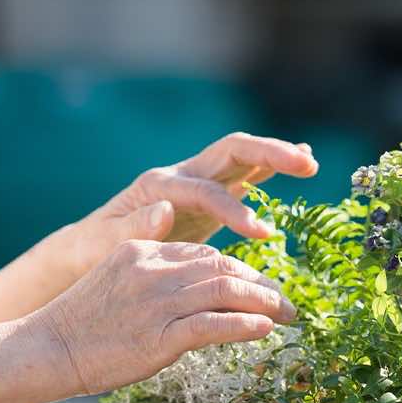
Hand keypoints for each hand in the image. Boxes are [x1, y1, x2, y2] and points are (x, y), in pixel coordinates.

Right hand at [33, 239, 294, 395]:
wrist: (46, 349)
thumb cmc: (84, 323)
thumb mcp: (120, 281)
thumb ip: (161, 276)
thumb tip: (204, 284)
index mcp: (144, 250)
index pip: (208, 254)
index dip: (243, 271)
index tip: (262, 287)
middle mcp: (154, 270)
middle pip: (224, 268)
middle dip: (262, 285)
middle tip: (286, 303)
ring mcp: (157, 302)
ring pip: (226, 291)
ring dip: (264, 304)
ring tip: (286, 316)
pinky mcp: (159, 336)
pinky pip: (214, 325)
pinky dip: (245, 325)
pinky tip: (264, 329)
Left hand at [64, 132, 317, 279]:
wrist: (91, 246)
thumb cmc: (95, 252)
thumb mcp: (105, 246)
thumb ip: (133, 230)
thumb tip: (165, 211)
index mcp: (159, 186)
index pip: (205, 191)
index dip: (235, 209)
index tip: (264, 234)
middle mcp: (182, 173)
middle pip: (231, 151)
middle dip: (269, 155)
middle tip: (305, 166)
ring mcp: (198, 179)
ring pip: (243, 155)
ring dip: (277, 155)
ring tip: (310, 162)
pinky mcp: (212, 191)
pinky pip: (246, 171)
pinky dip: (273, 164)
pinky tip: (303, 158)